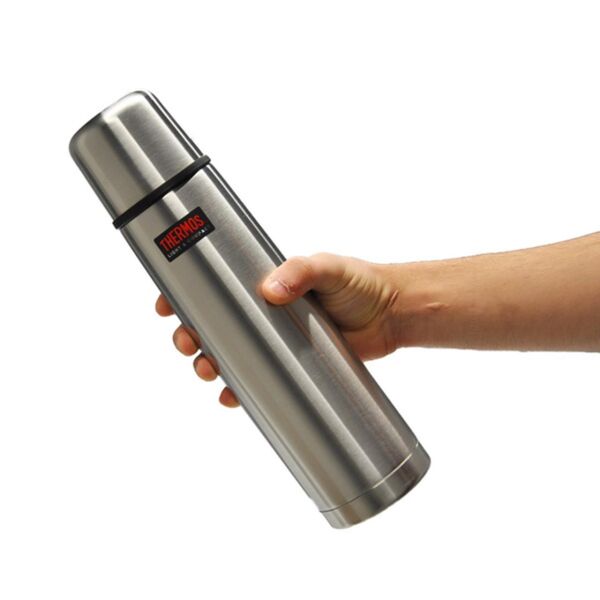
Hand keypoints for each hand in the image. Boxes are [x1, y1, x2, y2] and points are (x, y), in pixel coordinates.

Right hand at [155, 253, 400, 406]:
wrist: (391, 315)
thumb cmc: (360, 283)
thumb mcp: (329, 267)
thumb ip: (302, 271)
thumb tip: (270, 289)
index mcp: (265, 283)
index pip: (216, 284)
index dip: (186, 293)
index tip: (167, 303)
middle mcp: (264, 312)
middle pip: (213, 323)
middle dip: (191, 334)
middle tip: (187, 342)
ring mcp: (276, 340)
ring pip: (229, 353)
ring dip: (209, 362)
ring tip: (207, 370)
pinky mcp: (291, 363)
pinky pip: (257, 378)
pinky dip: (240, 388)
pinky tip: (231, 396)